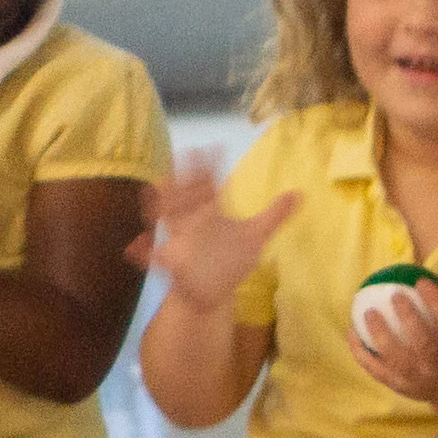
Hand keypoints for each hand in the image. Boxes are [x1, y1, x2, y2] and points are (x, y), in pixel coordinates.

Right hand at [139, 158, 295, 305]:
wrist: (212, 291)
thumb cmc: (230, 259)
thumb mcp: (255, 237)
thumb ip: (274, 215)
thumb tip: (299, 194)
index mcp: (211, 211)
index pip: (210, 183)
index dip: (211, 165)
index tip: (215, 146)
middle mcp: (193, 222)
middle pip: (185, 195)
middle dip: (182, 180)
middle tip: (183, 159)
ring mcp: (181, 242)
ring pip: (167, 220)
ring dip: (160, 206)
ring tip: (155, 190)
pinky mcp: (173, 266)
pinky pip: (157, 258)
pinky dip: (146, 253)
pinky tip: (137, 248)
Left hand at [352, 261, 437, 410]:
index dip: (437, 301)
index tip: (421, 281)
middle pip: (425, 343)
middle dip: (409, 318)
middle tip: (395, 295)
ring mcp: (418, 380)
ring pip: (397, 359)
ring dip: (381, 335)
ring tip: (369, 313)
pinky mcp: (400, 387)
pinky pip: (376, 370)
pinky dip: (361, 353)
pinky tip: (351, 333)